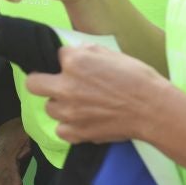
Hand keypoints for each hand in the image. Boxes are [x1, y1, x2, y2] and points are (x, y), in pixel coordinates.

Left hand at [24, 43, 168, 145]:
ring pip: (49, 108)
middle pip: (33, 84)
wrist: (152, 109)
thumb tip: (74, 52)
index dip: (68, 60)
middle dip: (43, 81)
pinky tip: (83, 120)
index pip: (57, 56)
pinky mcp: (76, 133)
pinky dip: (69, 127)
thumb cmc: (137, 78)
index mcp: (74, 62)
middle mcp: (66, 86)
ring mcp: (69, 112)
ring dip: (60, 105)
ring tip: (80, 105)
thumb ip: (87, 52)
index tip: (79, 66)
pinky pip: (60, 130)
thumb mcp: (112, 54)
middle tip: (58, 84)